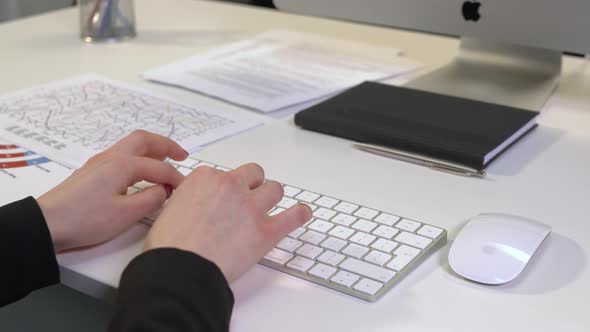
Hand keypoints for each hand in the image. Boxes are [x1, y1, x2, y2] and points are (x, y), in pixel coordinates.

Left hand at [38, 130, 186, 251]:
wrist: (46, 224)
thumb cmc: (86, 219)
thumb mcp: (125, 214)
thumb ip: (151, 200)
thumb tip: (164, 191)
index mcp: (122, 165)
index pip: (159, 168)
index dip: (176, 178)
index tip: (187, 189)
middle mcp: (111, 157)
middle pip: (143, 140)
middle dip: (166, 145)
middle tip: (183, 156)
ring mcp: (99, 162)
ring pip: (131, 146)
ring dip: (152, 149)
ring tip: (166, 161)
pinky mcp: (92, 172)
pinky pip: (122, 155)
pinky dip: (139, 157)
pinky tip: (142, 172)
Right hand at [144, 163, 311, 282]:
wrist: (179, 270)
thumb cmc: (169, 246)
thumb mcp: (169, 210)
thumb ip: (190, 199)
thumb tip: (198, 206)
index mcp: (205, 178)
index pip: (223, 174)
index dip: (224, 189)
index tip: (222, 200)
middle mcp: (231, 186)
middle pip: (253, 174)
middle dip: (251, 186)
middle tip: (245, 202)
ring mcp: (251, 207)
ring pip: (274, 189)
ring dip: (271, 198)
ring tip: (266, 209)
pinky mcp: (266, 230)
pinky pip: (293, 216)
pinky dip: (299, 214)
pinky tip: (301, 213)